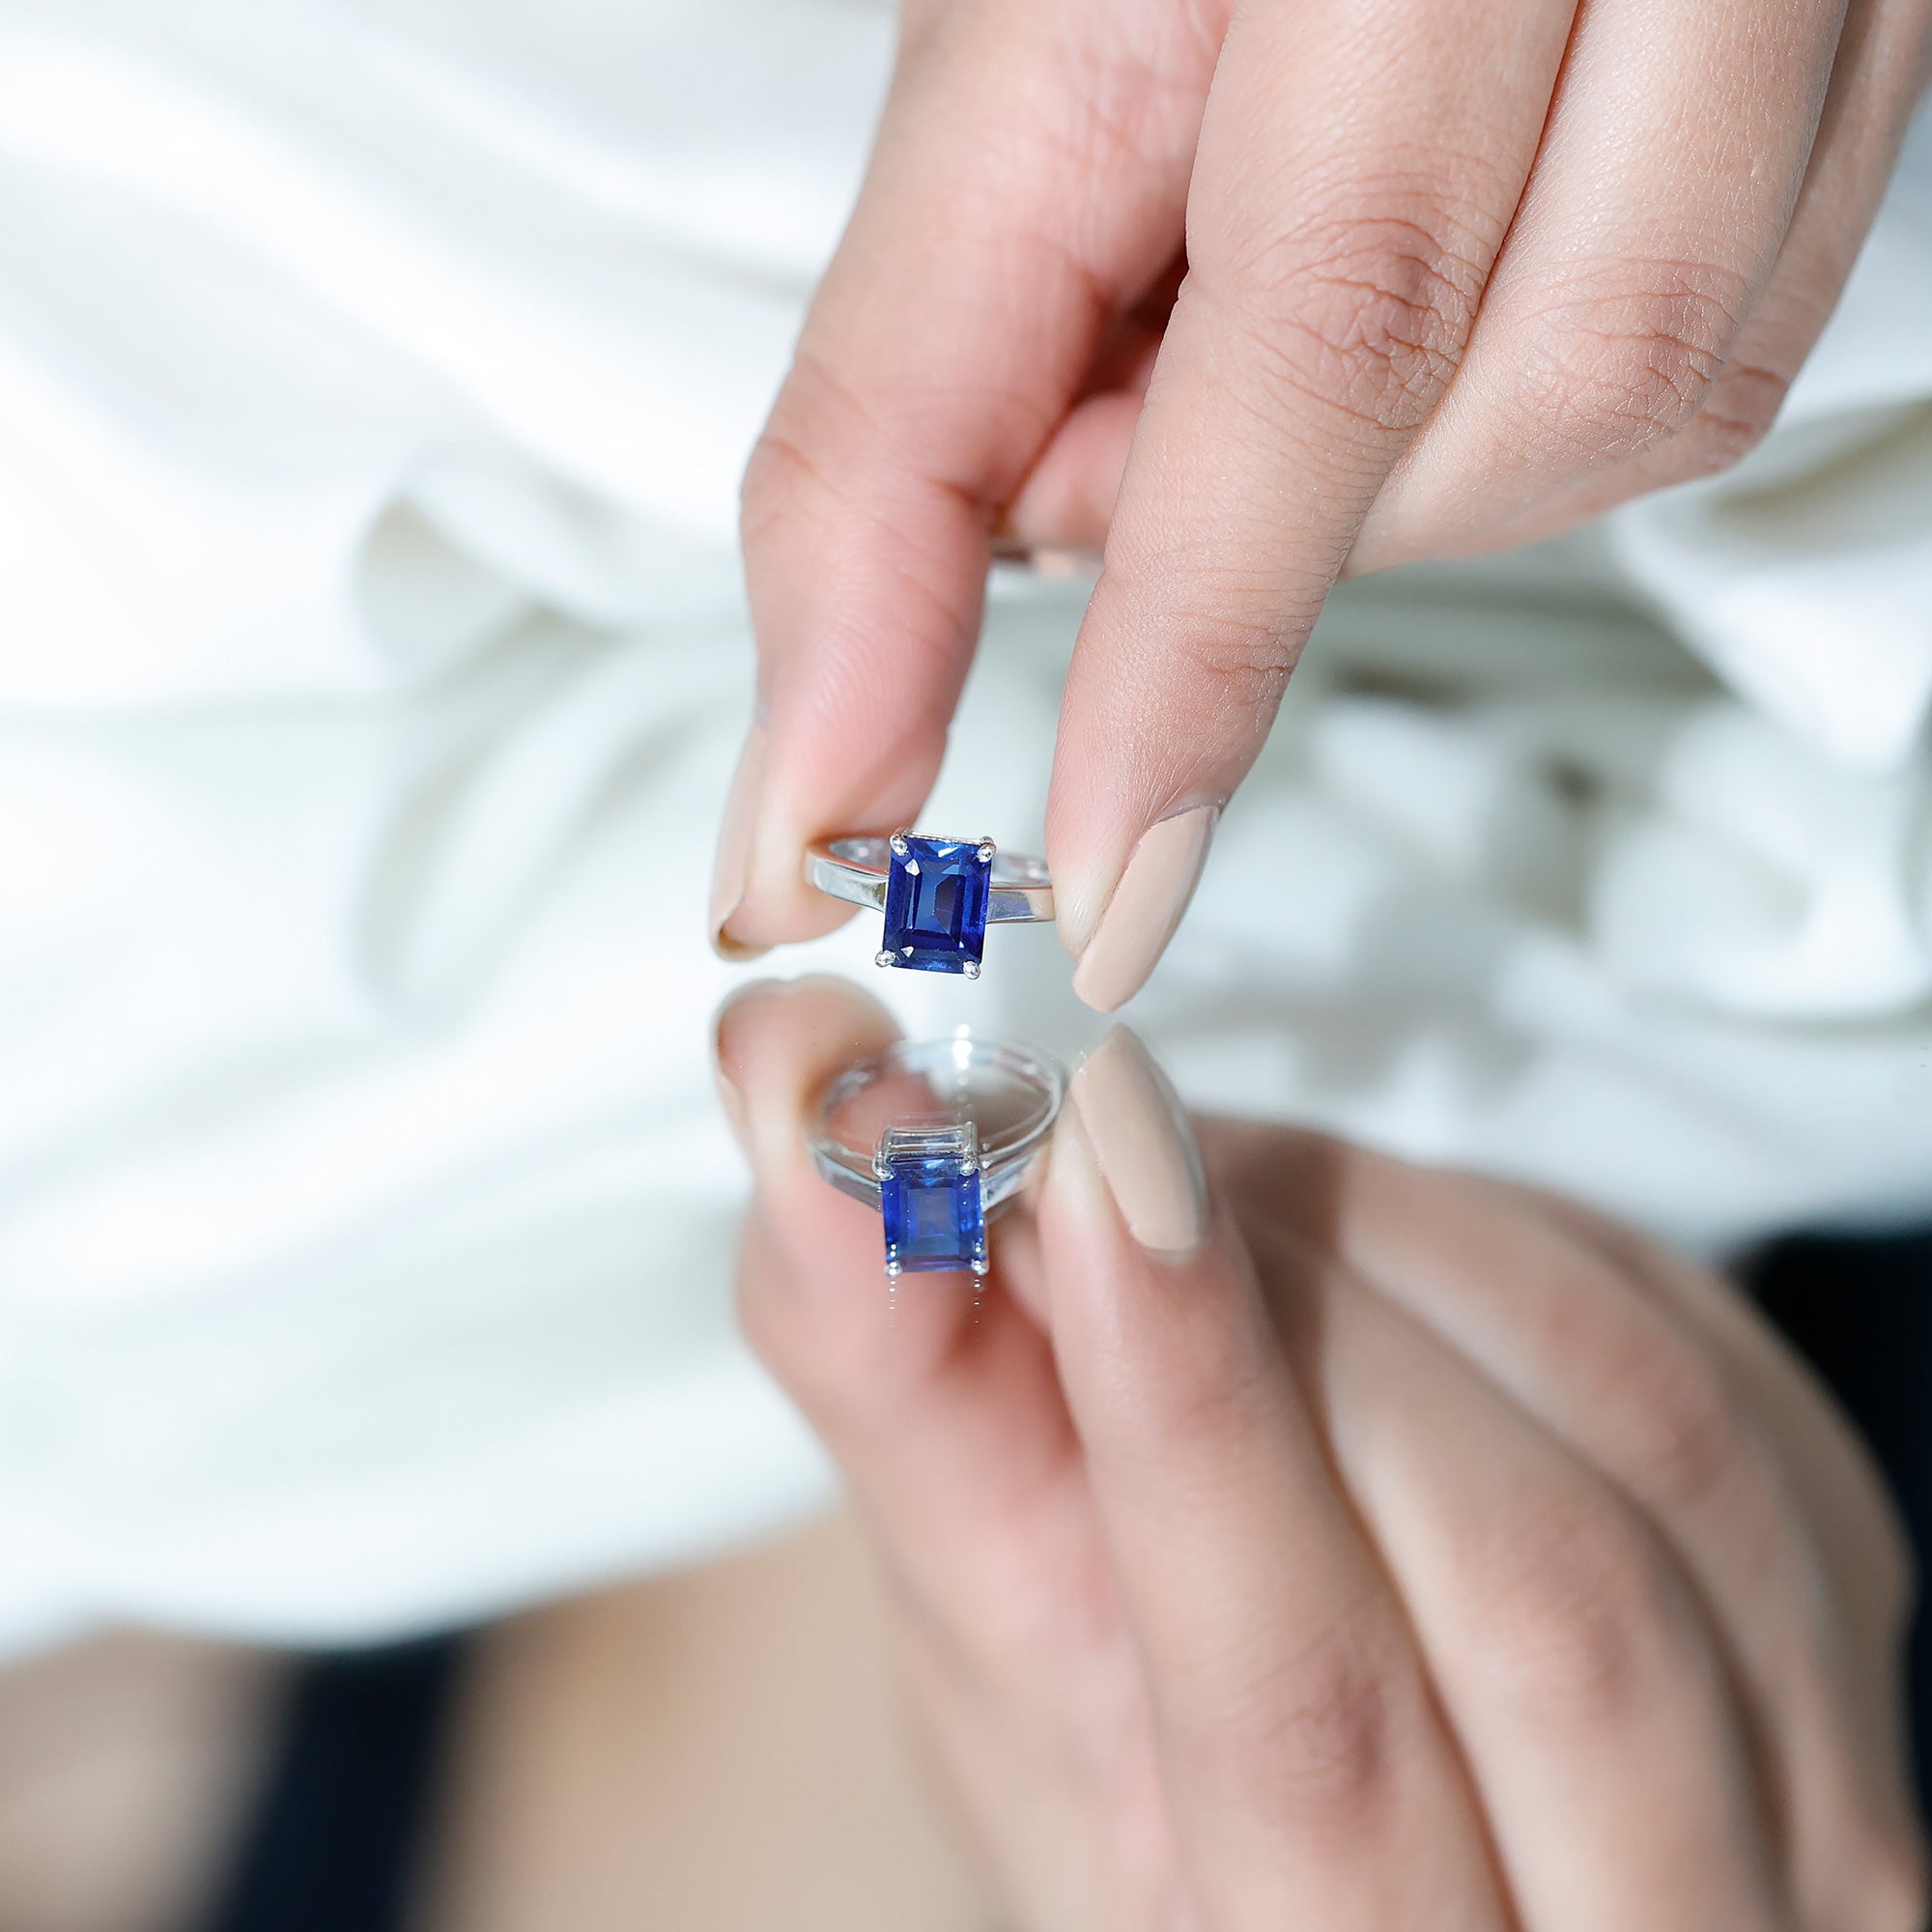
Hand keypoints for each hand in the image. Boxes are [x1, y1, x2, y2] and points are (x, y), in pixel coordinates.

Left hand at [711, 0, 1931, 1004]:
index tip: (1104, 882)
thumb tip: (838, 762)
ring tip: (1262, 328)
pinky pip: (1705, 371)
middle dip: (1270, 517)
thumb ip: (904, 432)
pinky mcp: (1852, 87)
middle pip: (1502, 407)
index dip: (1196, 649)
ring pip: (1626, 417)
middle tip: (1126, 413)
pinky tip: (1418, 318)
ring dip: (1394, 472)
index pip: (1318, 329)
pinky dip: (1512, 418)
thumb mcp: (997, 114)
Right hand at [715, 976, 1924, 1930]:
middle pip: (1524, 1589)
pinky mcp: (1846, 1577)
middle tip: (1104, 1141)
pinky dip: (1508, 1239)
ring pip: (1658, 1442)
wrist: (1330, 1751)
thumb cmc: (1133, 1744)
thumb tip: (813, 1097)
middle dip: (1284, 1311)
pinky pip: (1713, 1355)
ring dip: (1398, 1247)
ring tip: (1214, 1196)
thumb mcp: (985, 1623)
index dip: (1188, 1415)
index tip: (1079, 1151)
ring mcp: (1809, 1774)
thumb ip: (897, 1371)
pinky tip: (1363, 1244)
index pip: (1314, 1739)